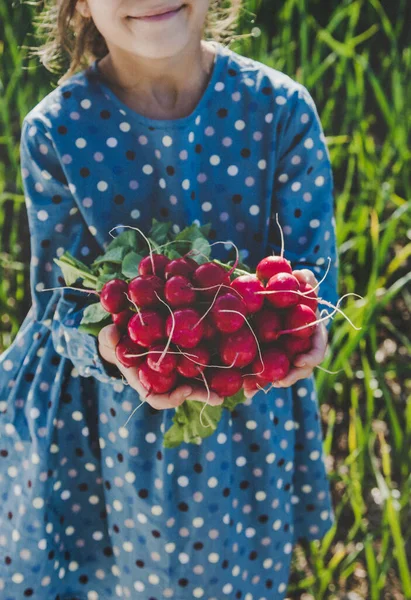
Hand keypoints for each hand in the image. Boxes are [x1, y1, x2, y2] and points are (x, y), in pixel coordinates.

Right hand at [97, 324, 223, 409]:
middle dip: (200, 395)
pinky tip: (231, 359)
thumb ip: (109, 338)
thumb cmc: (116, 340)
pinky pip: (200, 361)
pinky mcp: (185, 354)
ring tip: (229, 389)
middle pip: (183, 392)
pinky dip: (213, 364)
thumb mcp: (109, 339)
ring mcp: (175, 369)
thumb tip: (112, 332)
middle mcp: (163, 378)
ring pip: (194, 381)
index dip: (171, 399)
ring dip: (211, 385)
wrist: (126, 331)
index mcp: (145, 381)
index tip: (182, 393)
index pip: (158, 398)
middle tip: (218, 398)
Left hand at [244, 268, 328, 397]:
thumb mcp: (298, 280)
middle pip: (300, 369)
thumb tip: (299, 275)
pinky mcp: (268, 358)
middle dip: (290, 377)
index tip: (300, 361)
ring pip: (280, 374)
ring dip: (268, 383)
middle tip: (279, 382)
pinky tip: (245, 390)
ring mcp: (285, 356)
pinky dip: (255, 382)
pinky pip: (263, 372)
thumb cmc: (291, 288)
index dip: (311, 357)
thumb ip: (302, 278)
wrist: (275, 296)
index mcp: (312, 334)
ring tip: (254, 389)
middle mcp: (300, 349)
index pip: (317, 349)